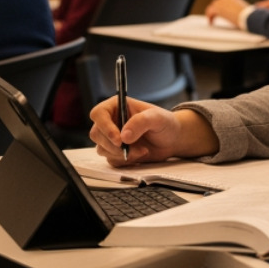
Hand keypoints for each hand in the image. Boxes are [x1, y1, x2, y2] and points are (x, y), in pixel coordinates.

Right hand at [89, 96, 216, 165]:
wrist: (172, 140)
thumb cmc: (165, 123)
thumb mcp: (157, 117)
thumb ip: (141, 122)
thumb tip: (124, 136)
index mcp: (116, 106)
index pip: (98, 114)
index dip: (104, 127)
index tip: (118, 139)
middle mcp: (111, 121)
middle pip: (96, 134)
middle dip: (113, 145)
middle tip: (130, 148)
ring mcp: (112, 138)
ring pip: (102, 149)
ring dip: (121, 154)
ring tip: (141, 150)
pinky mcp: (116, 152)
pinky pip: (111, 160)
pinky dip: (125, 161)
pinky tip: (139, 155)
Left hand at [205, 0, 249, 27]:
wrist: (247, 16)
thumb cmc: (248, 15)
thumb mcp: (244, 9)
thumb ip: (242, 8)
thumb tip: (246, 10)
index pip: (222, 0)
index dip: (220, 7)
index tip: (221, 13)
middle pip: (216, 3)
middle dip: (215, 10)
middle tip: (215, 17)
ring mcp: (220, 2)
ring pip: (212, 7)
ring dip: (212, 14)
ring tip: (212, 20)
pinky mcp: (217, 8)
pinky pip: (210, 12)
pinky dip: (210, 17)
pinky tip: (211, 22)